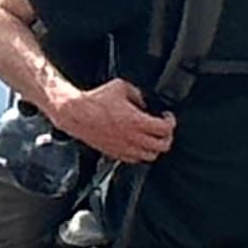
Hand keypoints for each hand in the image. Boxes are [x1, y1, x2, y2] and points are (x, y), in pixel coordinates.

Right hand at [44, 77, 172, 163]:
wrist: (76, 114)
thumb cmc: (95, 101)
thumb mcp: (121, 87)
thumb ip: (137, 94)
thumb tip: (143, 100)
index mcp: (136, 121)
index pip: (165, 129)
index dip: (171, 122)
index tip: (167, 117)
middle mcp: (132, 138)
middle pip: (162, 146)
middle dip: (167, 137)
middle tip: (164, 129)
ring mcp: (124, 148)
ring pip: (150, 156)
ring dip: (155, 147)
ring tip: (153, 138)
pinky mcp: (115, 154)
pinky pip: (135, 160)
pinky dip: (140, 153)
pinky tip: (137, 144)